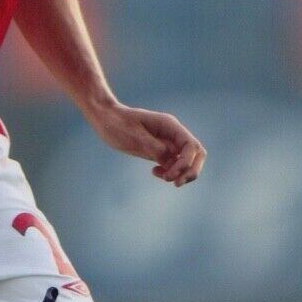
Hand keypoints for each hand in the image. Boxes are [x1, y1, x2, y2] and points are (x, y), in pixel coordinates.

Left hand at [85, 101, 205, 186]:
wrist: (105, 118)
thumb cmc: (117, 124)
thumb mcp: (134, 137)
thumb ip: (154, 148)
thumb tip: (171, 161)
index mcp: (169, 125)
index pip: (191, 146)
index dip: (187, 163)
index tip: (171, 176)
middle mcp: (172, 133)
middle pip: (197, 153)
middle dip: (191, 171)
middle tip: (175, 183)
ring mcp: (167, 141)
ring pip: (187, 160)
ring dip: (180, 173)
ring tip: (164, 178)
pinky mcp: (159, 149)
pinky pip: (173, 163)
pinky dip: (169, 171)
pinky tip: (154, 172)